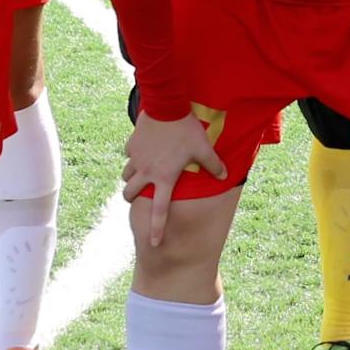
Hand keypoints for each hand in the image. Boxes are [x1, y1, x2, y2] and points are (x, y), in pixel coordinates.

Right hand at [122, 110, 231, 247]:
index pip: (159, 210)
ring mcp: (136, 158)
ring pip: (125, 175)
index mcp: (164, 178)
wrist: (166, 106)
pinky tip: (142, 149)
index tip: (153, 243)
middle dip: (131, 197)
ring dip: (130, 177)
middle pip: (129, 194)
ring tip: (138, 174)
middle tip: (135, 195)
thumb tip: (224, 175)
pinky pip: (128, 155)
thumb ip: (213, 164)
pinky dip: (133, 156)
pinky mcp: (131, 144)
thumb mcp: (204, 148)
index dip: (156, 229)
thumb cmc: (186, 130)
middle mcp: (147, 172)